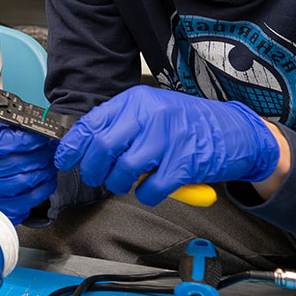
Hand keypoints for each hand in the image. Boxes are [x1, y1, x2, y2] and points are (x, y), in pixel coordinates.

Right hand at [0, 123, 57, 224]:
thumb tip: (38, 128)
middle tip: (51, 146)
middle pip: (14, 163)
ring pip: (23, 181)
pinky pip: (28, 200)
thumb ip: (12, 128)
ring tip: (51, 160)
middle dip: (40, 153)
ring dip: (44, 169)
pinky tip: (47, 177)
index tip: (40, 135)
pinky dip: (43, 187)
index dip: (24, 139)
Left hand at [54, 85, 279, 205]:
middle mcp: (150, 115)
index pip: (93, 122)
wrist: (232, 130)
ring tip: (128, 182)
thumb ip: (121, 123)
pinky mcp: (184, 163)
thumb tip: (84, 144)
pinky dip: (147, 195)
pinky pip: (150, 189)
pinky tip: (153, 187)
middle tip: (97, 177)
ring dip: (120, 184)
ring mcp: (168, 138)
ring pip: (124, 171)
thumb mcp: (151, 111)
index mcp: (136, 100)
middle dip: (93, 169)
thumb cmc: (186, 123)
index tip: (63, 160)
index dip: (73, 145)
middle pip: (103, 147)